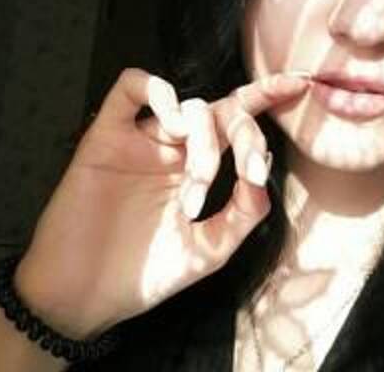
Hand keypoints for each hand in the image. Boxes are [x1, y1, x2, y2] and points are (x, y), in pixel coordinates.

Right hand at [14, 68, 310, 338]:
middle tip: (249, 171)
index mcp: (194, 170)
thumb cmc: (144, 275)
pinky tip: (171, 119)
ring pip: (185, 106)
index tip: (298, 86)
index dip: (263, 100)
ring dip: (203, 140)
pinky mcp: (104, 138)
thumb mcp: (208, 250)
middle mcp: (170, 150)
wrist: (85, 296)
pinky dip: (156, 90)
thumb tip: (262, 175)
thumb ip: (242, 213)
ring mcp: (139, 142)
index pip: (233, 125)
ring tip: (196, 185)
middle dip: (244, 135)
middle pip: (217, 114)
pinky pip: (128, 90)